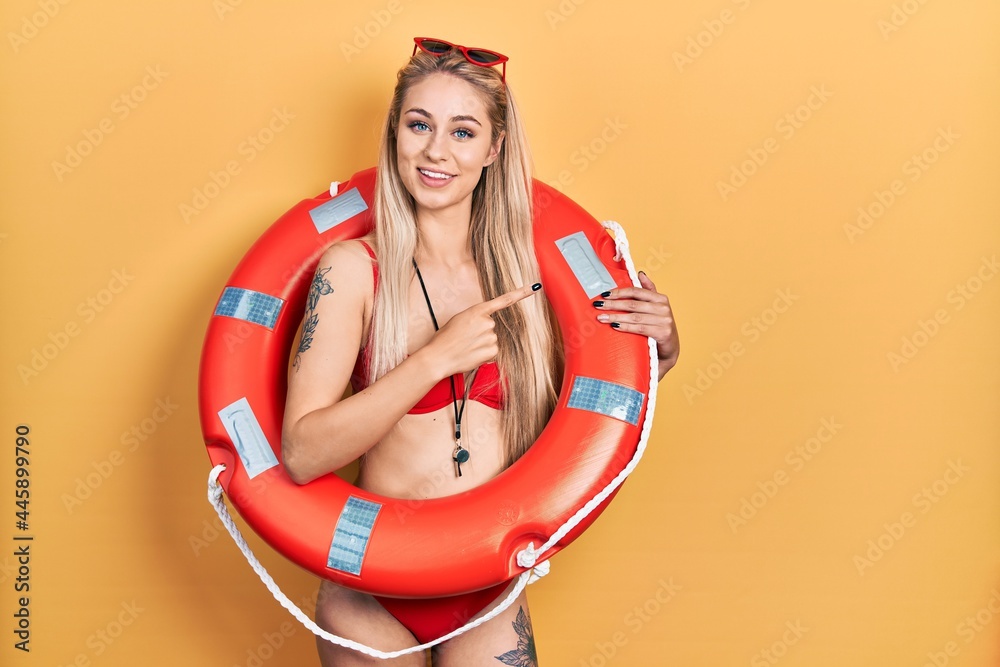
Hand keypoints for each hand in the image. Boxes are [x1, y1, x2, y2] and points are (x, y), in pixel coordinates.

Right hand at [422, 282, 541, 376]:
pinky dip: (484, 354)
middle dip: (482, 333)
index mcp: (477, 311)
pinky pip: (493, 351)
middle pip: (492, 326)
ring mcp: (491, 337)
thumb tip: (487, 326)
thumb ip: (475, 319)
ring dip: (483, 344)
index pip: (503, 300)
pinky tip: (472, 354)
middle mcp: (487, 322)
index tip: (534, 287)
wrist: (438, 357)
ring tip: (467, 347)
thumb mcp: (458, 320)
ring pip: (493, 339)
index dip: (521, 293)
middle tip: (466, 338)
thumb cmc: (445, 339)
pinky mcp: (492, 351)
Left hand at [593, 271, 678, 380]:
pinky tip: (614, 326)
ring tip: (602, 317)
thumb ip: (649, 291)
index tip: (604, 294)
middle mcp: (663, 307)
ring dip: (615, 317)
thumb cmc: (659, 327)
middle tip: (598, 305)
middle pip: (633, 304)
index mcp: (661, 298)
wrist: (670, 349)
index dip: (619, 292)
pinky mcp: (663, 333)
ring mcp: (664, 320)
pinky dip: (626, 327)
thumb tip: (640, 274)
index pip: (636, 291)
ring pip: (634, 316)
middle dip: (613, 304)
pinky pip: (640, 328)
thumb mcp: (656, 307)